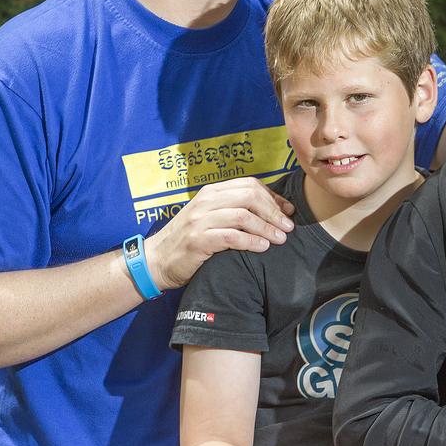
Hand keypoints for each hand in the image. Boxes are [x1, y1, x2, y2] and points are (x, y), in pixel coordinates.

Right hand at [146, 178, 294, 289]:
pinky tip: (262, 247)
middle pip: (250, 197)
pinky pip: (231, 236)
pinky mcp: (197, 240)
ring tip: (280, 239)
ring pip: (243, 215)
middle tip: (288, 227)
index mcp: (211, 192)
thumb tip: (272, 210)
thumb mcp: (211, 217)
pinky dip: (251, 241)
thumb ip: (234, 210)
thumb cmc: (190, 240)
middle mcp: (206, 202)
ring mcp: (200, 220)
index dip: (273, 197)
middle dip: (274, 211)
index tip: (288, 211)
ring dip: (267, 227)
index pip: (249, 185)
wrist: (157, 260)